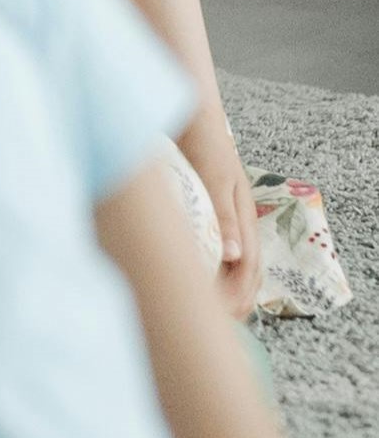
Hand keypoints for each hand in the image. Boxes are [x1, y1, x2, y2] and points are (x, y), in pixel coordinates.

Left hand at [184, 109, 261, 317]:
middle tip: (222, 324)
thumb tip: (235, 259)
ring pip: (231, 259)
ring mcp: (222, 213)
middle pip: (244, 268)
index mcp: (242, 214)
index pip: (249, 265)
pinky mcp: (206, 208)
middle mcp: (236, 217)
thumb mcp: (212, 179)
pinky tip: (197, 278)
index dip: (240, 293)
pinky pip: (214, 246)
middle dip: (235, 297)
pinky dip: (210, 267)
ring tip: (213, 311)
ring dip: (224, 286)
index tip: (229, 317)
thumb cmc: (201, 142)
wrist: (188, 113)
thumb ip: (224, 218)